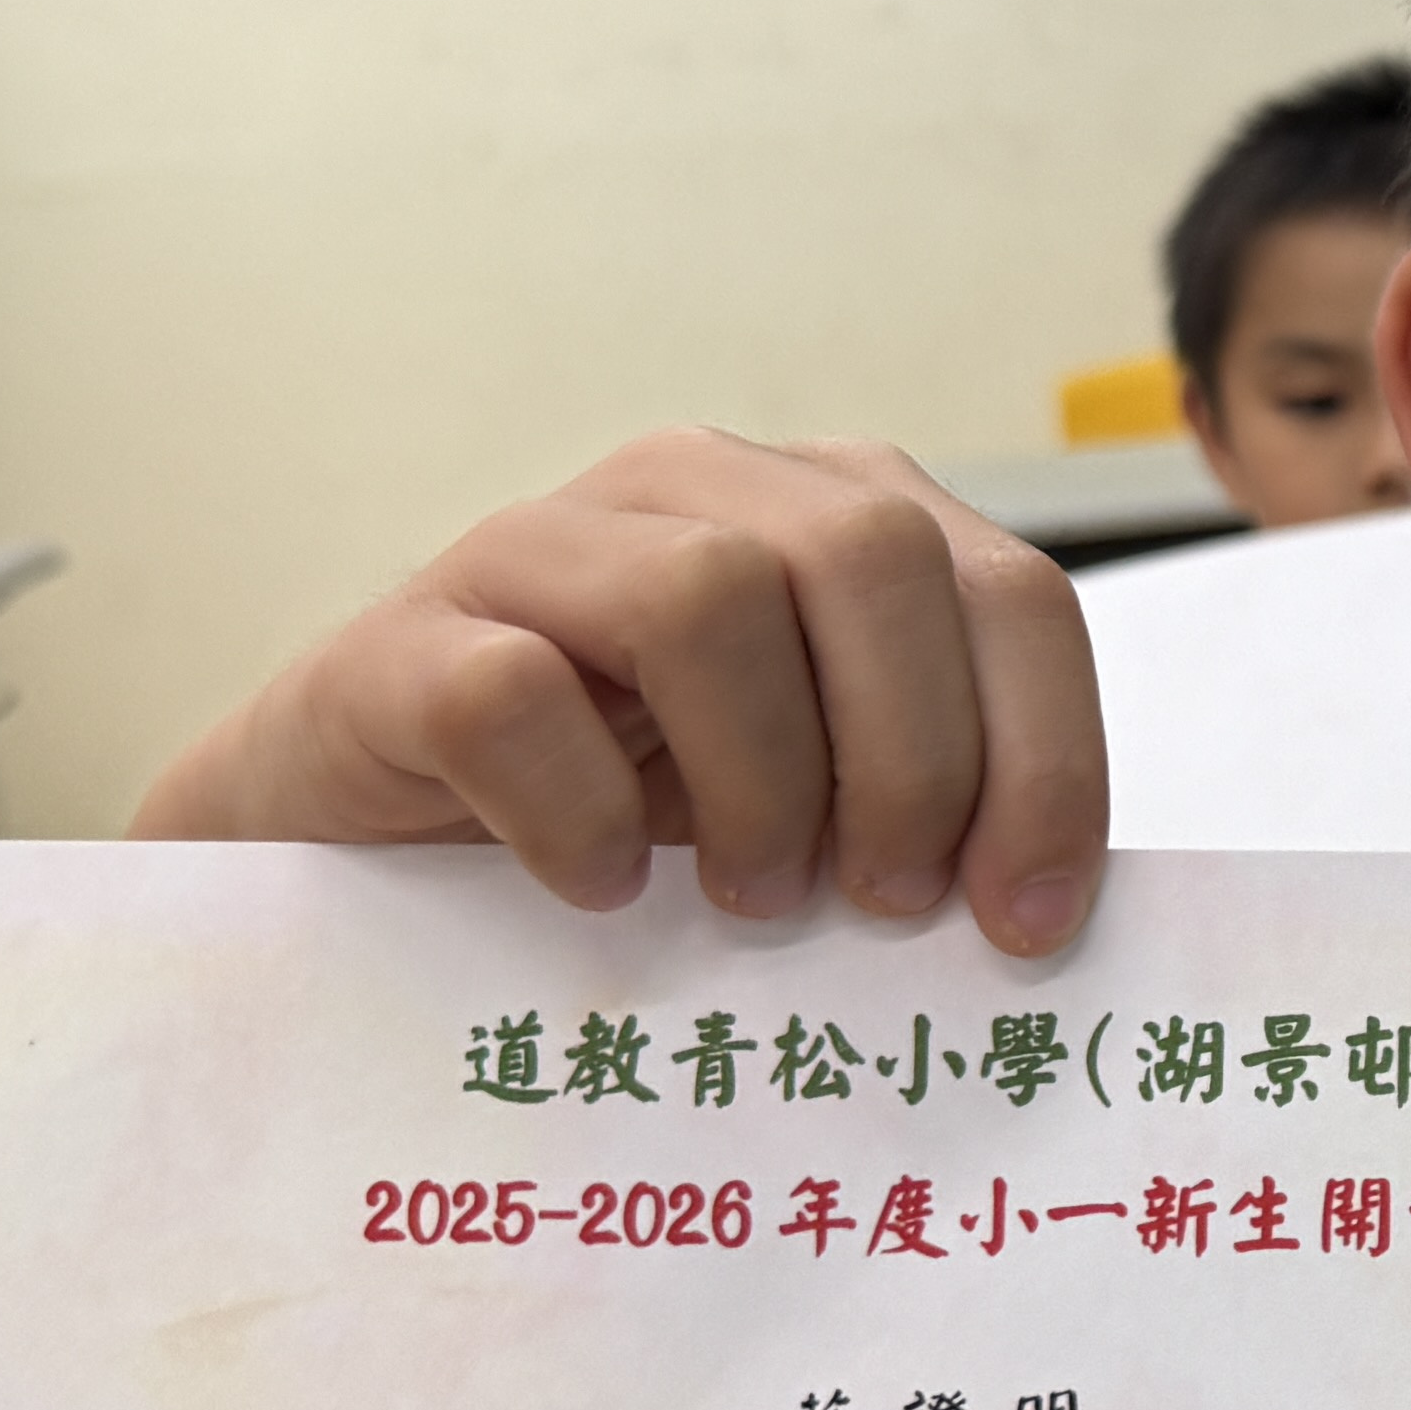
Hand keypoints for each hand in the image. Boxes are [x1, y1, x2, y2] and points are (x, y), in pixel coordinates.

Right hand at [133, 430, 1106, 954]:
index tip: (1028, 919)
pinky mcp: (408, 640)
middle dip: (914, 755)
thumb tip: (1045, 916)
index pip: (1010, 592)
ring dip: (762, 776)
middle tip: (884, 904)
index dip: (1046, 757)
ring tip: (752, 901)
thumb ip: (924, 804)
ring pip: (706, 595)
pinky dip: (580, 813)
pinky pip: (515, 693)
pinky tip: (603, 890)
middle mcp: (694, 491)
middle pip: (870, 556)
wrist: (364, 836)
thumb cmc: (622, 811)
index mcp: (828, 515)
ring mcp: (538, 547)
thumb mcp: (808, 794)